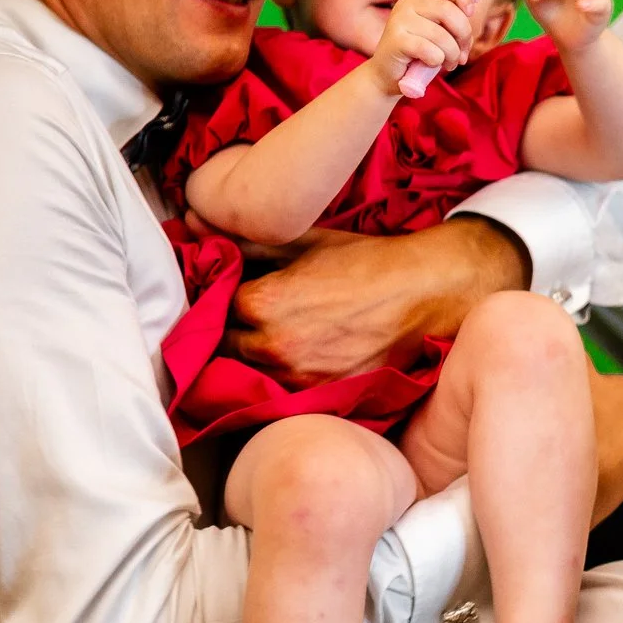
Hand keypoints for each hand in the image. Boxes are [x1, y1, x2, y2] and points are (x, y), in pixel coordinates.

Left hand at [227, 218, 526, 386]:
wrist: (428, 293)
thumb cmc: (368, 262)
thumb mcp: (303, 241)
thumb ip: (244, 239)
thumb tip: (194, 225)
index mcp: (261, 303)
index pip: (213, 307)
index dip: (221, 297)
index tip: (233, 291)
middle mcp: (275, 347)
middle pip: (226, 346)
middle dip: (234, 331)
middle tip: (254, 316)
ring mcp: (301, 378)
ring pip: (254, 373)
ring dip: (257, 358)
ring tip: (280, 337)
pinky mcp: (327, 396)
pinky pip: (287, 391)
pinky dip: (286, 377)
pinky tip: (302, 358)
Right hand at [363, 0, 476, 91]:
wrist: (388, 74)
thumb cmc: (419, 54)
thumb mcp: (438, 31)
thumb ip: (452, 20)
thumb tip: (471, 10)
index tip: (470, 13)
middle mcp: (407, 4)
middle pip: (449, 11)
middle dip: (464, 36)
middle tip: (462, 54)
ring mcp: (399, 20)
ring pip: (442, 35)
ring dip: (452, 54)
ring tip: (449, 63)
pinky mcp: (396, 40)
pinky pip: (430, 50)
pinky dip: (437, 61)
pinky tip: (431, 64)